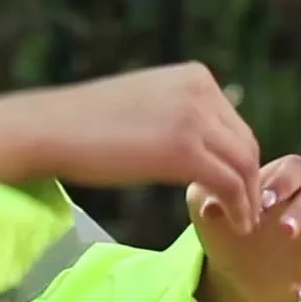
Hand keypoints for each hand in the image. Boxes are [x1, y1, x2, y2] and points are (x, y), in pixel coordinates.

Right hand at [0, 62, 262, 225]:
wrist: (50, 128)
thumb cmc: (86, 123)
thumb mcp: (144, 105)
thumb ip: (176, 115)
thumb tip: (195, 142)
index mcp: (194, 76)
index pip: (235, 123)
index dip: (239, 161)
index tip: (234, 189)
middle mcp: (201, 89)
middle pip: (246, 143)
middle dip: (250, 181)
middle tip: (244, 212)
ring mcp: (195, 118)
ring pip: (245, 165)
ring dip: (248, 199)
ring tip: (242, 224)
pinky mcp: (185, 150)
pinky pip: (229, 184)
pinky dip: (238, 208)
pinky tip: (233, 225)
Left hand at [188, 154, 300, 301]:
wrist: (228, 269)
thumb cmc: (221, 225)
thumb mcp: (205, 208)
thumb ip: (206, 197)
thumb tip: (210, 207)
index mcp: (281, 183)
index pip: (296, 168)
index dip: (287, 180)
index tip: (266, 199)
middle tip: (283, 228)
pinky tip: (297, 291)